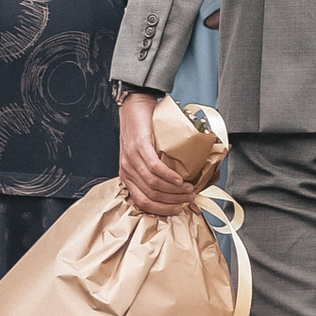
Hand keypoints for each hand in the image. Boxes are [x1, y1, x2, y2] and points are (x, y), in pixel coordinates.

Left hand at [117, 89, 195, 217]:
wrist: (133, 106)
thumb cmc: (140, 131)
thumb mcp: (140, 157)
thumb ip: (150, 172)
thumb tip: (175, 189)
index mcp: (127, 177)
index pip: (143, 203)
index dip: (162, 210)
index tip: (178, 209)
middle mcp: (126, 170)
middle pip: (150, 196)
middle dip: (173, 202)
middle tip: (189, 198)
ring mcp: (131, 158)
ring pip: (153, 184)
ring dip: (174, 191)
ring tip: (188, 189)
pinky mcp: (140, 146)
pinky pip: (155, 167)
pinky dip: (169, 176)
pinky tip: (179, 179)